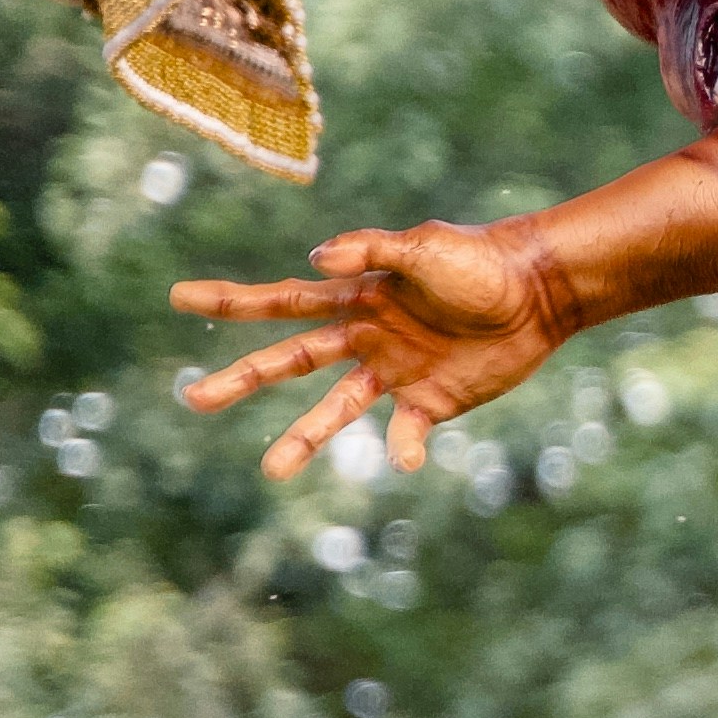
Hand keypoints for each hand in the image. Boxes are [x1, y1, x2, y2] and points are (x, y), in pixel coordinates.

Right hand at [173, 222, 571, 477]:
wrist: (539, 292)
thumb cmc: (481, 261)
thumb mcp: (425, 246)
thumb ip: (372, 248)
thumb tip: (317, 255)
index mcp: (355, 298)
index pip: (281, 302)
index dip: (230, 301)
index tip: (178, 296)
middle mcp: (364, 339)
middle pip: (290, 361)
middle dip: (242, 379)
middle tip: (193, 398)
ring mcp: (395, 374)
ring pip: (335, 410)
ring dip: (303, 438)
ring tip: (270, 471)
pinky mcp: (433, 402)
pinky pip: (407, 433)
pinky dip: (404, 448)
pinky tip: (405, 460)